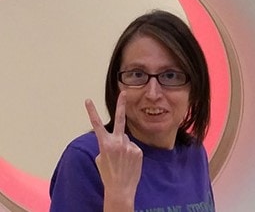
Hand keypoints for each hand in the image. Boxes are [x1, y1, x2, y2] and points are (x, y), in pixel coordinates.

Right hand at [85, 91, 142, 209]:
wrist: (120, 189)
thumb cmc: (107, 174)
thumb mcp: (100, 158)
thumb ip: (107, 144)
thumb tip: (117, 137)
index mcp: (104, 144)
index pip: (96, 124)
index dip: (91, 111)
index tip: (88, 100)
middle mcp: (117, 142)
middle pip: (119, 119)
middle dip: (121, 104)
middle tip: (124, 92)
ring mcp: (129, 146)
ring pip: (125, 138)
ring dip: (123, 145)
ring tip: (122, 159)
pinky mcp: (138, 150)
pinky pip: (132, 146)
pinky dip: (130, 152)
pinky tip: (129, 162)